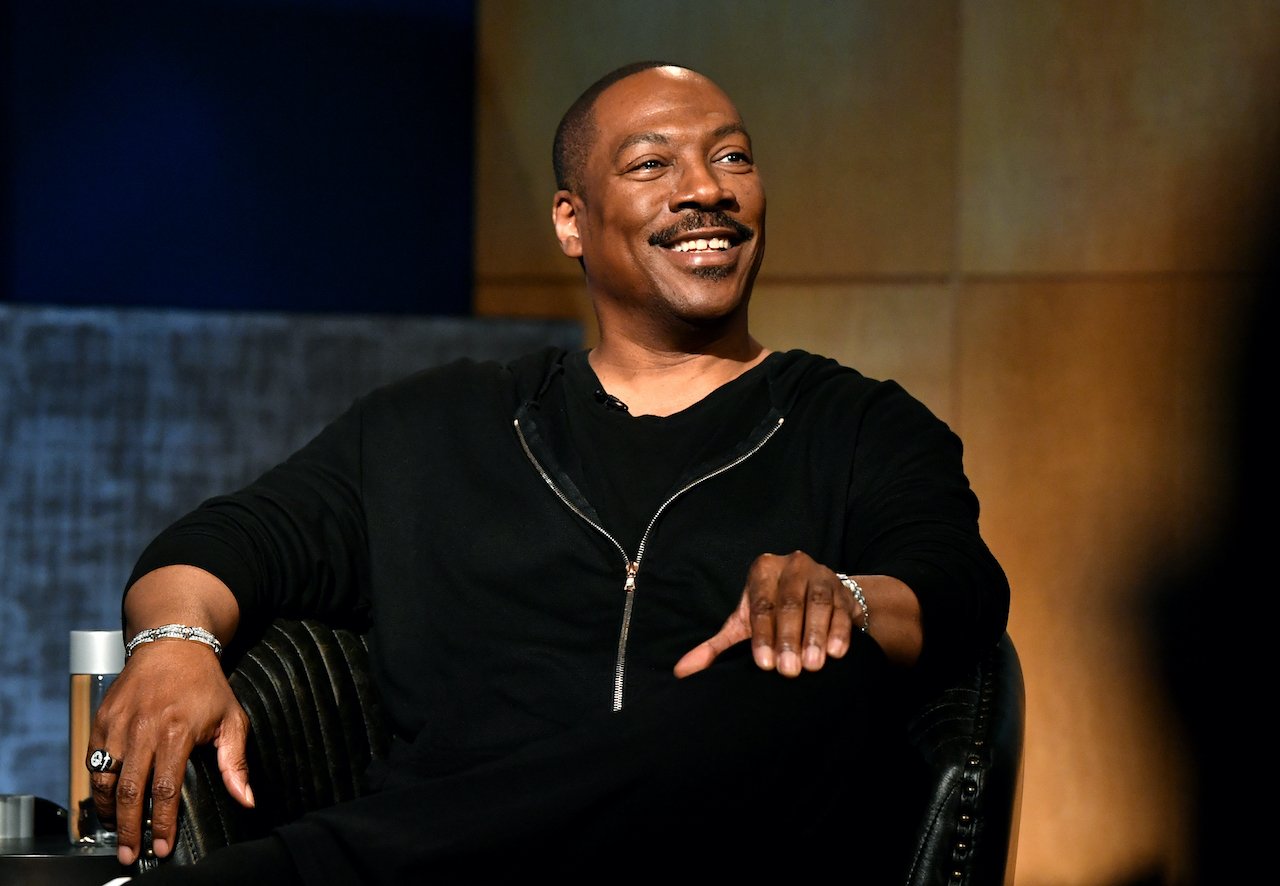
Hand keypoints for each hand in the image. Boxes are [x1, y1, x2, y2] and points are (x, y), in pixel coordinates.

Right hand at [87, 641, 252, 865]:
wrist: (173, 645)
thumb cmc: (205, 684)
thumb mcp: (231, 718)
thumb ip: (235, 762)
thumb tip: (247, 799)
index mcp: (176, 732)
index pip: (164, 790)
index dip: (161, 824)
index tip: (160, 846)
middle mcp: (143, 730)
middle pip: (129, 792)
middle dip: (129, 829)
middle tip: (130, 853)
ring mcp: (118, 725)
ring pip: (104, 780)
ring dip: (109, 811)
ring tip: (118, 830)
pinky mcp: (102, 720)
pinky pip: (93, 761)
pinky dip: (98, 785)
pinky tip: (108, 799)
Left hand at [673, 551, 862, 678]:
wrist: (817, 598)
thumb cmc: (774, 612)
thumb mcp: (745, 623)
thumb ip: (716, 646)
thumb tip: (680, 671)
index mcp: (762, 570)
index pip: (761, 605)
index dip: (763, 635)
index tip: (765, 664)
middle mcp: (791, 566)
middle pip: (789, 604)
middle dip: (789, 639)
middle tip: (789, 671)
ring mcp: (820, 574)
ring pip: (817, 604)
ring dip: (815, 636)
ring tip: (813, 665)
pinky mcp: (843, 588)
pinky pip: (842, 609)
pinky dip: (839, 631)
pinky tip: (835, 653)